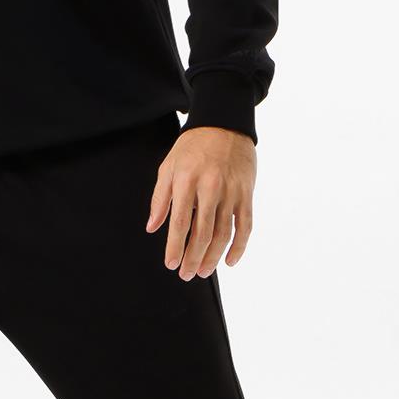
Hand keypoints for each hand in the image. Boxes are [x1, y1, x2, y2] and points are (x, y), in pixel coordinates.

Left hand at [146, 125, 254, 278]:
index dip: (175, 246)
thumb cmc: (192, 147)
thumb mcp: (168, 167)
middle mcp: (210, 187)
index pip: (180, 222)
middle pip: (203, 233)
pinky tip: (230, 261)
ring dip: (213, 257)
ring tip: (203, 272)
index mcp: (187, 181)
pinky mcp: (246, 193)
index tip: (171, 264)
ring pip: (224, 233)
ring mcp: (231, 191)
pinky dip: (239, 246)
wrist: (225, 124)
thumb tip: (152, 228)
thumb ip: (160, 198)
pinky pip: (245, 225)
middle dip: (193, 258)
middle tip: (186, 274)